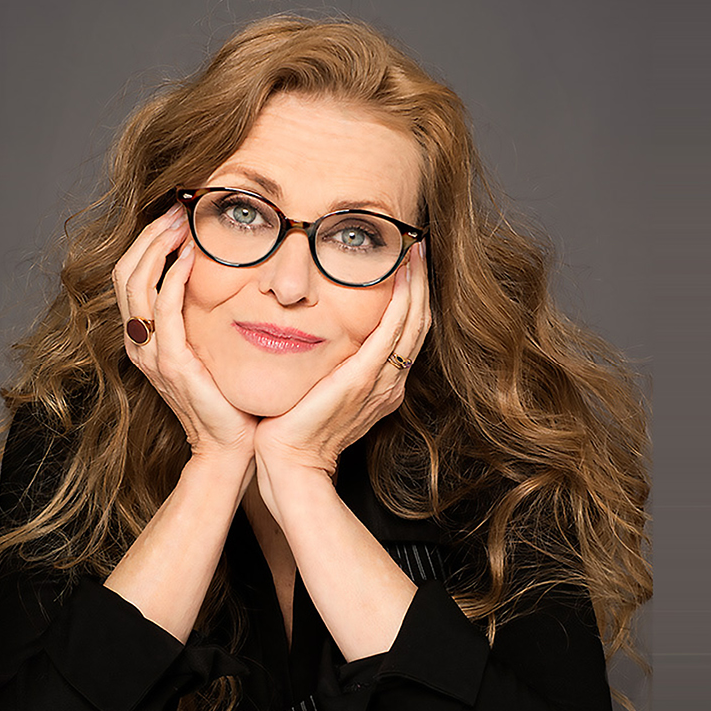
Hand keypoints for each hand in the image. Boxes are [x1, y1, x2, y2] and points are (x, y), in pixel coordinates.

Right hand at [112, 205, 258, 461]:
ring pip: (137, 282)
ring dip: (159, 245)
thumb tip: (217, 273)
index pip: (130, 274)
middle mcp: (138, 342)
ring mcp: (150, 352)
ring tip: (184, 222)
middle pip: (125, 271)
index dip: (147, 240)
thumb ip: (199, 315)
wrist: (228, 446)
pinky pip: (165, 307)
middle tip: (179, 208)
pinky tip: (193, 254)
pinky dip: (175, 275)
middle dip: (150, 234)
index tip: (176, 214)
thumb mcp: (205, 347)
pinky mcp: (171, 362)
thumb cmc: (224, 397)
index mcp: (142, 336)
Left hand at [253, 244, 430, 512]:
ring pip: (412, 323)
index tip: (408, 264)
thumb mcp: (319, 393)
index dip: (412, 297)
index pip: (406, 333)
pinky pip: (391, 333)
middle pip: (417, 324)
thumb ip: (328, 368)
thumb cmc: (295, 430)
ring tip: (415, 251)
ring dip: (416, 284)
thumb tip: (317, 339)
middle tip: (418, 246)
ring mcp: (380, 382)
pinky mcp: (362, 380)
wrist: (290, 465)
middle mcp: (388, 383)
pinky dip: (402, 301)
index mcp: (381, 386)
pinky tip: (402, 276)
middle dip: (420, 283)